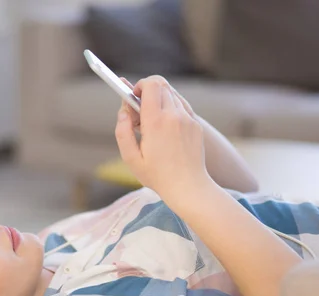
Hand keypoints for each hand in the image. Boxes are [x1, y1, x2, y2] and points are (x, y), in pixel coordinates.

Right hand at [115, 76, 210, 204]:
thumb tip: (123, 112)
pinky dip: (171, 109)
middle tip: (139, 114)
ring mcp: (188, 119)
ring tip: (152, 123)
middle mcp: (174, 116)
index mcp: (156, 122)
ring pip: (171, 94)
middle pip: (161, 85)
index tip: (132, 97)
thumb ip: (122, 132)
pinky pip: (181, 106)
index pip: (150, 85)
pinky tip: (165, 128)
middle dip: (146, 92)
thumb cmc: (158, 176)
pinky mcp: (196, 125)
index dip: (139, 86)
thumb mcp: (131, 159)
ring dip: (159, 101)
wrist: (189, 187)